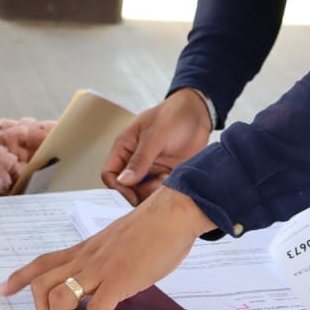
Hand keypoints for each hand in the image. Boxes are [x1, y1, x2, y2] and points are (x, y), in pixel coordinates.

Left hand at [0, 186, 214, 309]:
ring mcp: (101, 268)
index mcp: (84, 250)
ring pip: (60, 297)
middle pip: (41, 285)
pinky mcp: (120, 279)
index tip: (5, 290)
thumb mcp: (116, 242)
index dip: (19, 278)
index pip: (42, 262)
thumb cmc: (151, 228)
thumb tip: (103, 280)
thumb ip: (104, 259)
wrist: (172, 214)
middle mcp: (86, 258)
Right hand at [100, 90, 212, 205]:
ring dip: (153, 192)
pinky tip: (172, 178)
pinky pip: (159, 191)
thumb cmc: (175, 115)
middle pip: (126, 188)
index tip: (131, 195)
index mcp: (125, 147)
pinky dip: (164, 190)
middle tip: (154, 187)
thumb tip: (123, 180)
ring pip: (142, 192)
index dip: (117, 188)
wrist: (200, 114)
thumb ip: (140, 160)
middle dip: (138, 193)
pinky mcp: (165, 173)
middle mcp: (135, 160)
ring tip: (166, 178)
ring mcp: (150, 168)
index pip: (109, 174)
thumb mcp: (156, 136)